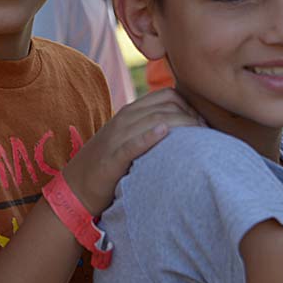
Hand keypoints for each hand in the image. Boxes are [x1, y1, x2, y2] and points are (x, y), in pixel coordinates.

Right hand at [60, 88, 202, 216]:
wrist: (76, 187)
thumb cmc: (108, 164)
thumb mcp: (127, 138)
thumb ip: (147, 127)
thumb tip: (180, 128)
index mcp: (130, 112)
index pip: (168, 95)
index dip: (190, 105)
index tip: (202, 123)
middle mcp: (124, 120)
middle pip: (167, 106)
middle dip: (192, 116)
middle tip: (206, 133)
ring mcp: (117, 137)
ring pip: (154, 120)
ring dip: (181, 126)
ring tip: (199, 137)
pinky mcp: (112, 158)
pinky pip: (132, 144)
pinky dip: (148, 137)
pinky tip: (164, 134)